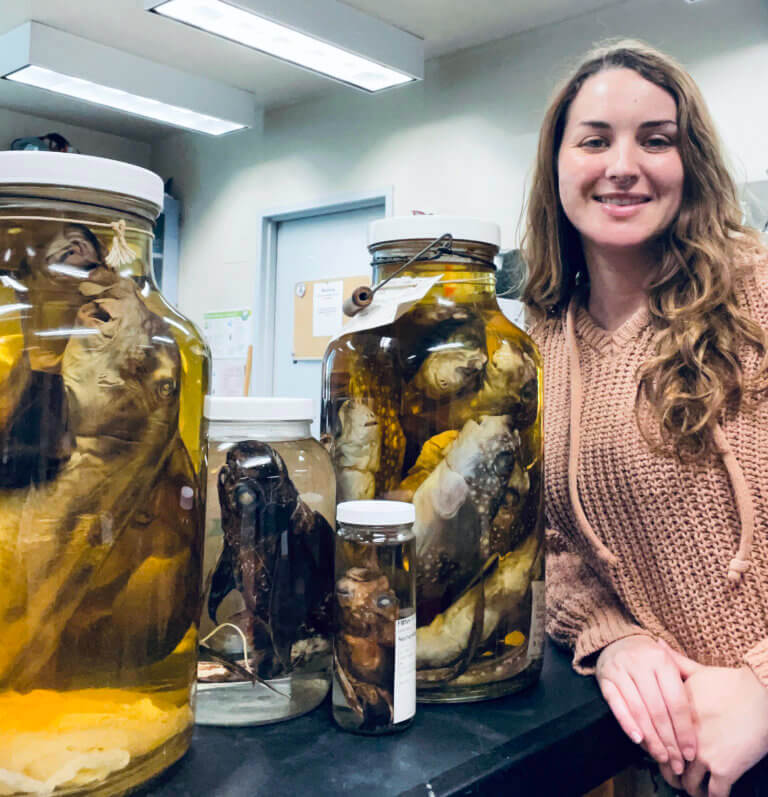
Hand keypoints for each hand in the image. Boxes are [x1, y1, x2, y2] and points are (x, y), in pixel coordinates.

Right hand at [596, 635, 695, 774]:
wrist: (617, 638)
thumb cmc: (650, 657)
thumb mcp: (670, 661)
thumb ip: (688, 683)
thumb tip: (705, 717)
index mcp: (661, 660)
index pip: (676, 702)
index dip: (684, 730)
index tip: (690, 753)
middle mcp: (639, 664)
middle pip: (657, 709)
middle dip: (669, 740)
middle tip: (676, 762)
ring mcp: (620, 670)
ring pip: (638, 710)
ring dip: (650, 738)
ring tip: (661, 757)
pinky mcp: (604, 679)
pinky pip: (616, 705)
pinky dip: (627, 723)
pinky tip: (638, 740)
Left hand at [662, 642, 767, 796]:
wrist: (760, 695)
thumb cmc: (732, 683)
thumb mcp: (698, 671)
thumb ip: (675, 662)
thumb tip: (657, 644)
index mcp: (674, 715)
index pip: (658, 739)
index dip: (660, 750)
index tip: (664, 755)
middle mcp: (684, 736)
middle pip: (670, 764)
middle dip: (672, 773)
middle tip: (675, 777)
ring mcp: (703, 754)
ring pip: (689, 784)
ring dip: (691, 789)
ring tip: (693, 789)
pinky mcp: (724, 769)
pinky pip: (714, 795)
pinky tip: (712, 796)